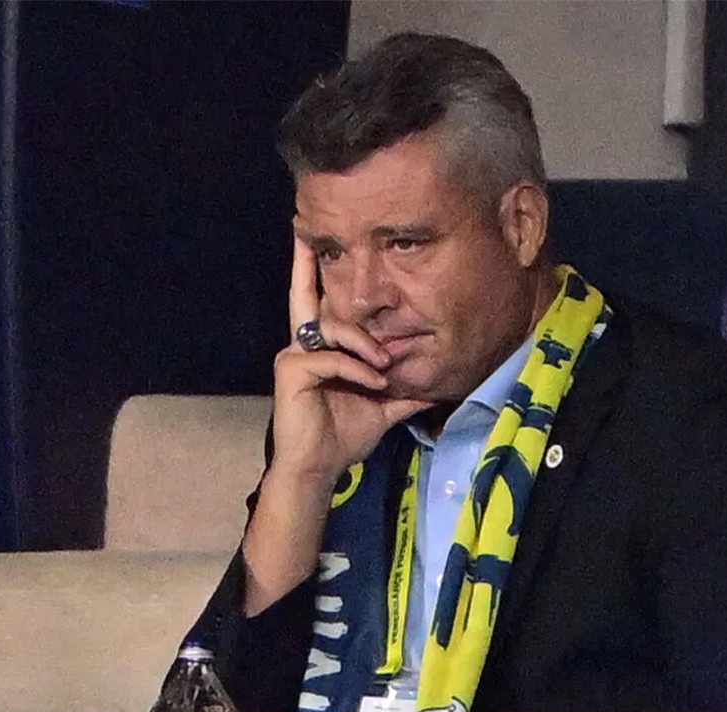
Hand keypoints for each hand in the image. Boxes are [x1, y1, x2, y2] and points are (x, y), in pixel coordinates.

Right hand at [270, 235, 433, 486]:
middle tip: (302, 229)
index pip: (320, 306)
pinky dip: (356, 369)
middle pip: (305, 296)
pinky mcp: (291, 370)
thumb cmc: (342, 438)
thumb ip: (402, 390)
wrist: (318, 468)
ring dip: (366, 344)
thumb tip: (434, 386)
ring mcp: (293, 356)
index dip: (315, 275)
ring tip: (385, 367)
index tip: (313, 245)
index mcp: (321, 349)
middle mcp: (303, 345)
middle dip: (304, 262)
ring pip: (334, 328)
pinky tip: (374, 383)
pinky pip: (331, 357)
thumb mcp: (381, 408)